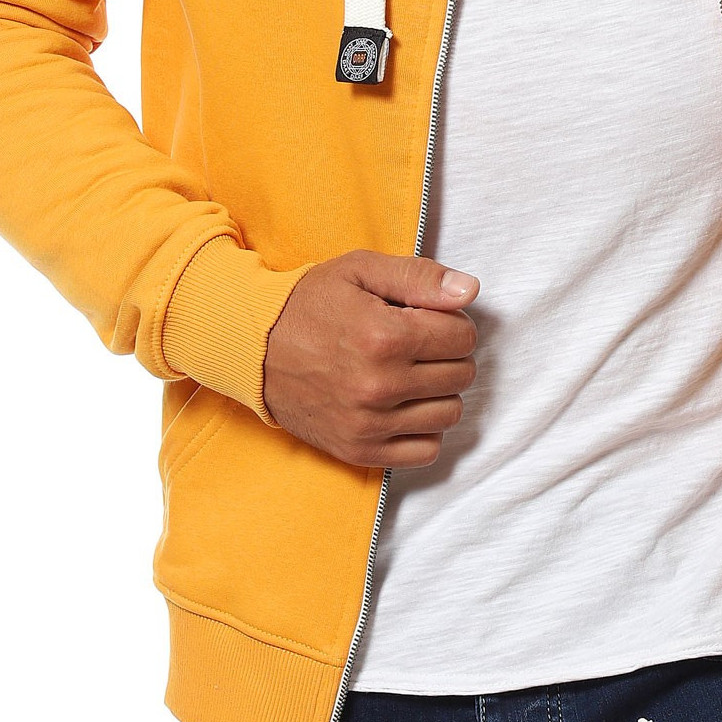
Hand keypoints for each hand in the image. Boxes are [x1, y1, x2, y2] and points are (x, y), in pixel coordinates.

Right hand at [261, 250, 479, 467]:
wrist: (252, 348)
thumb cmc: (309, 304)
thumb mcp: (360, 270)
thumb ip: (419, 277)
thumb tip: (469, 291)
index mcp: (384, 336)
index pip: (463, 337)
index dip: (450, 322)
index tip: (426, 319)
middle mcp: (379, 386)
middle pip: (461, 375)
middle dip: (447, 354)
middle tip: (417, 344)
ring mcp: (369, 424)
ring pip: (449, 413)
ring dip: (438, 391)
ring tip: (409, 372)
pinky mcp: (359, 451)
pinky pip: (426, 451)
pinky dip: (424, 428)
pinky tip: (403, 404)